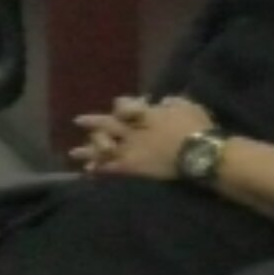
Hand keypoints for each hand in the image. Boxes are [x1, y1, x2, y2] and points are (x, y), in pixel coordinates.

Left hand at [84, 96, 214, 181]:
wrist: (199, 154)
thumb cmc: (196, 128)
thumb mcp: (186, 105)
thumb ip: (171, 102)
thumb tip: (162, 102)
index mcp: (145, 113)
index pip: (125, 105)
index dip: (121, 105)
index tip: (117, 104)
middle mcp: (133, 129)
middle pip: (107, 124)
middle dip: (92, 122)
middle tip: (78, 121)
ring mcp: (131, 149)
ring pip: (102, 148)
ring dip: (87, 150)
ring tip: (74, 153)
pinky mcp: (133, 168)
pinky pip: (111, 168)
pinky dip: (99, 169)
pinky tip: (89, 172)